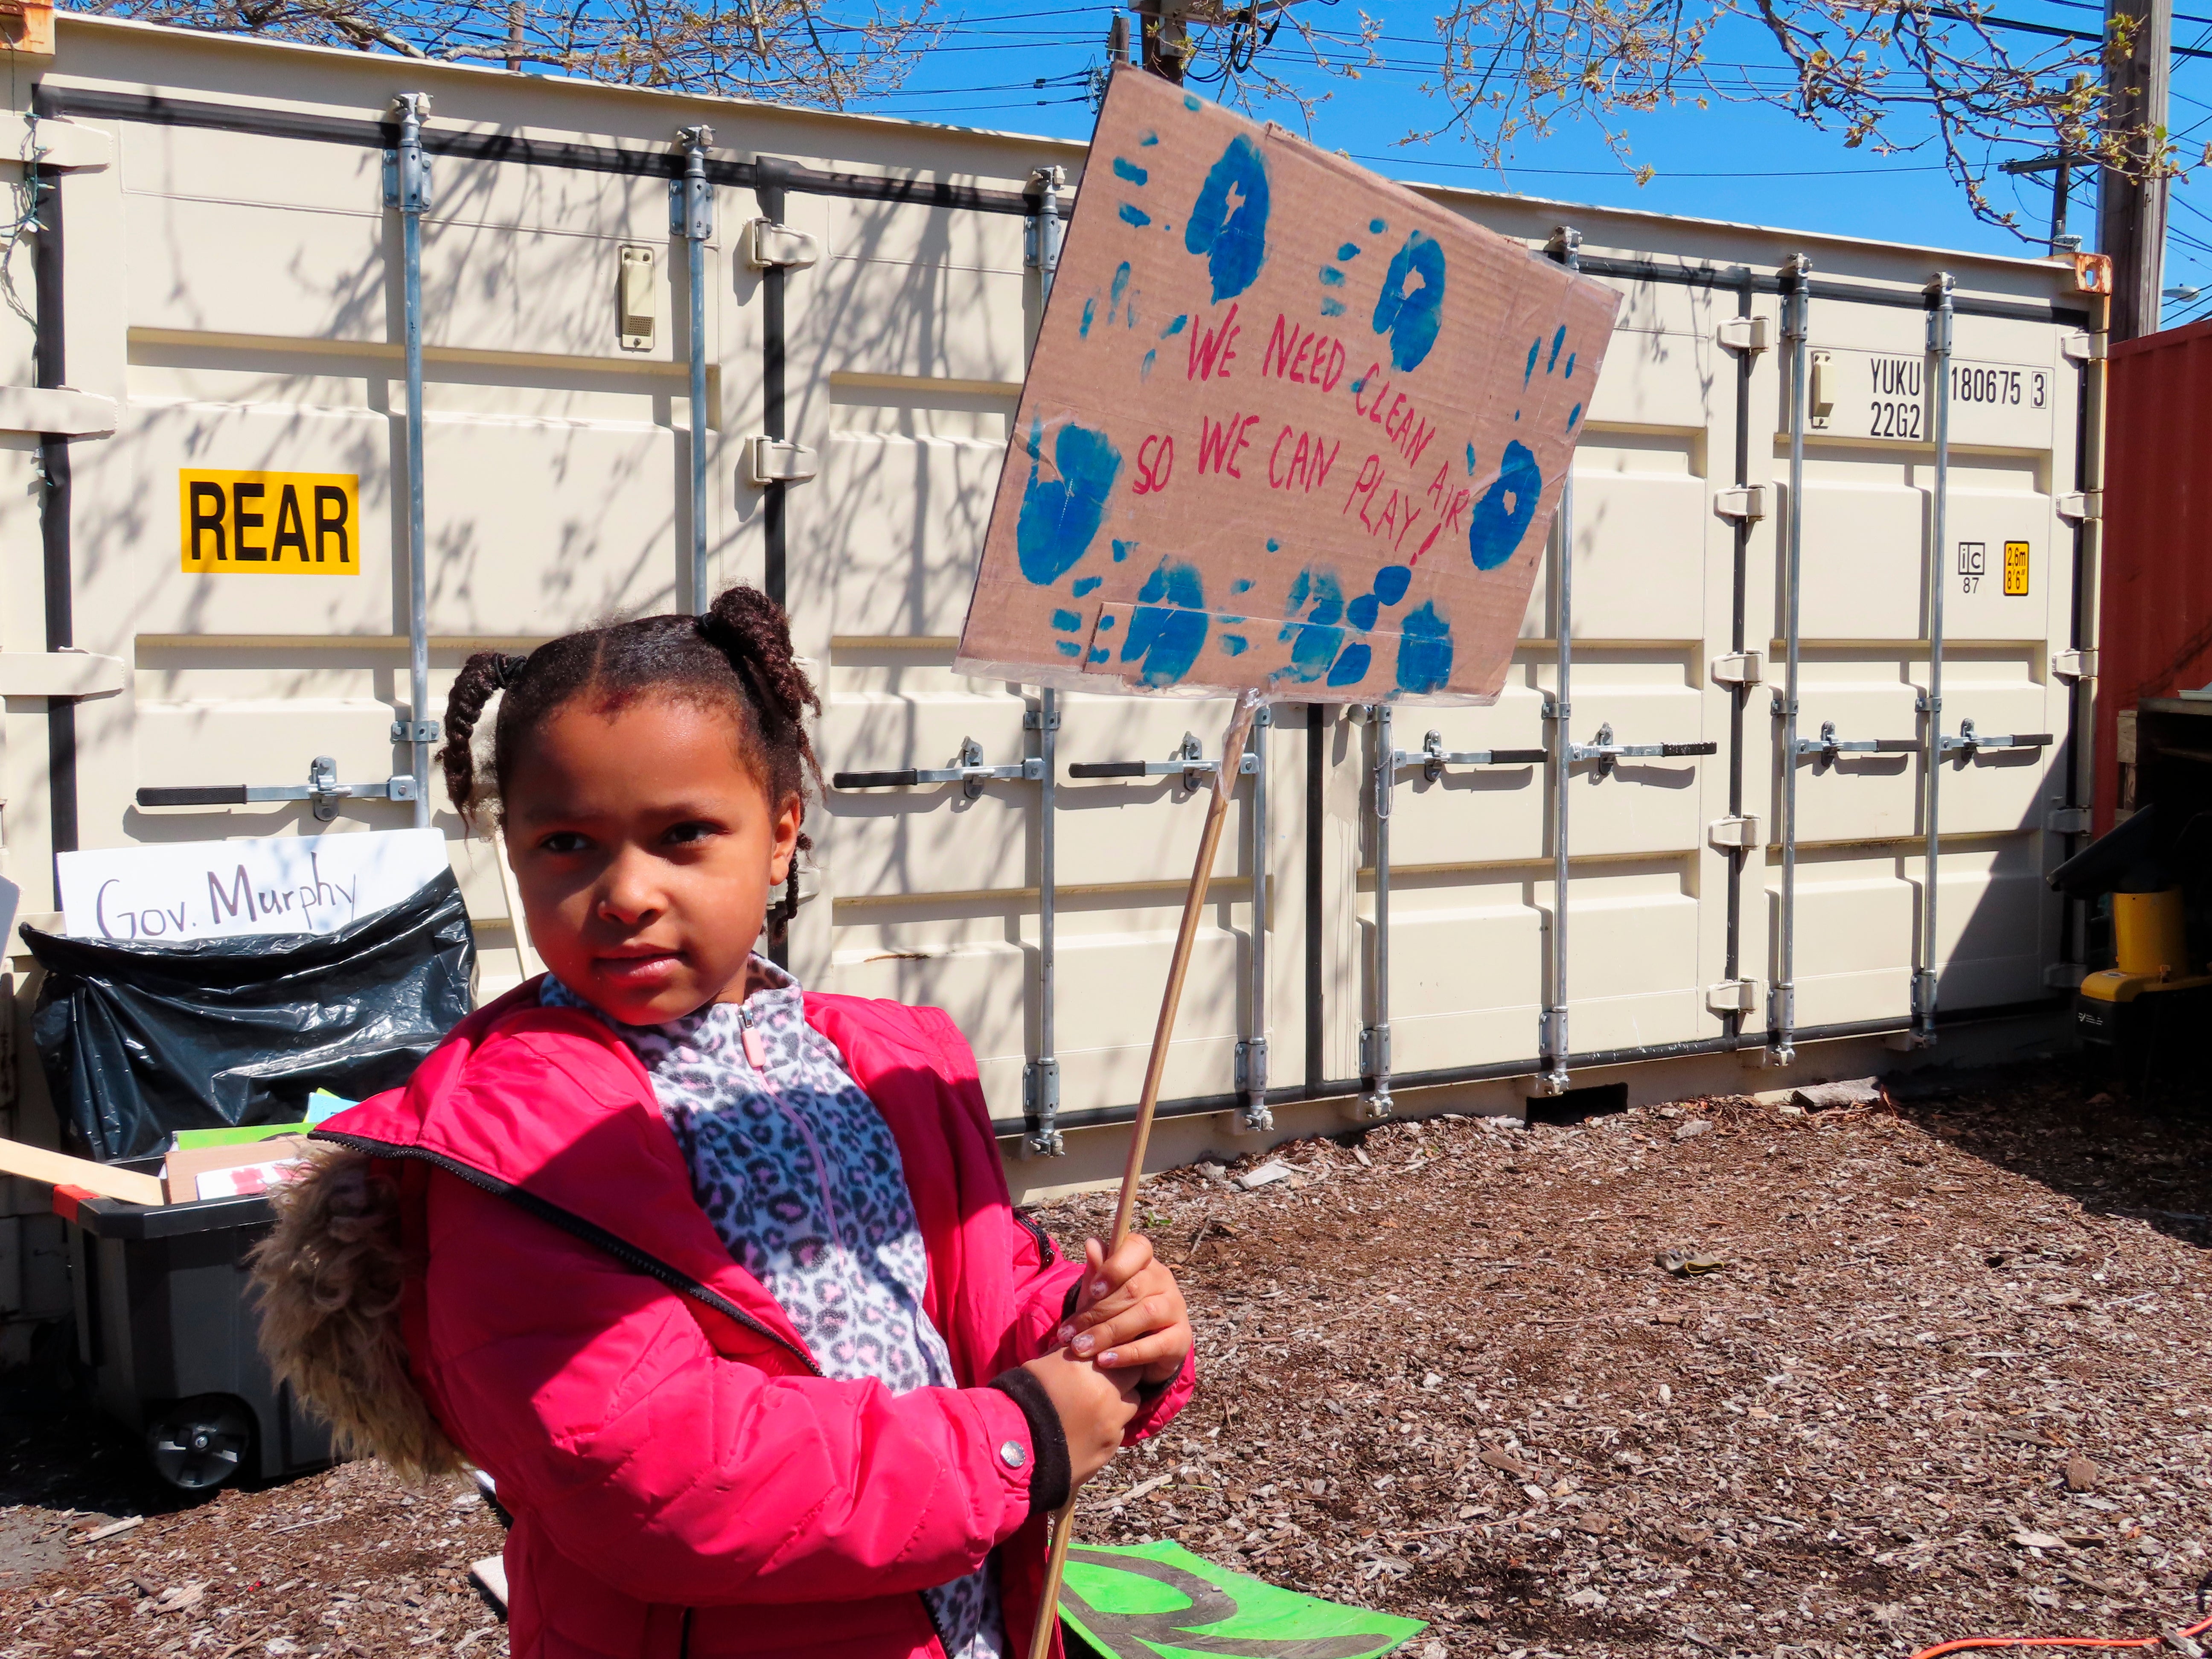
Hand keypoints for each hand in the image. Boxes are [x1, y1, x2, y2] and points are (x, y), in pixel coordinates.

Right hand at [1022, 1350, 1138, 1486]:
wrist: (1017, 1446)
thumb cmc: (1027, 1397)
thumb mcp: (1045, 1363)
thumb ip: (1069, 1351)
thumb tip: (1080, 1341)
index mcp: (1093, 1368)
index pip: (1124, 1354)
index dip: (1116, 1359)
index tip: (1108, 1361)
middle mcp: (1110, 1394)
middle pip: (1134, 1381)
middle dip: (1122, 1381)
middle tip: (1103, 1385)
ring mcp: (1113, 1425)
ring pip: (1130, 1408)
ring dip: (1118, 1406)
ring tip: (1094, 1409)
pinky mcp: (1109, 1449)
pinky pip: (1118, 1434)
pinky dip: (1108, 1430)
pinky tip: (1087, 1431)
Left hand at [1056, 1234, 1192, 1386]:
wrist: (1139, 1353)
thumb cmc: (1115, 1313)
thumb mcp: (1099, 1294)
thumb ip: (1096, 1271)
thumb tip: (1091, 1243)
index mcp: (1145, 1262)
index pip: (1138, 1248)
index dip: (1115, 1267)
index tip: (1093, 1289)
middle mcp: (1165, 1281)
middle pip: (1134, 1288)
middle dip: (1097, 1312)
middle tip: (1069, 1334)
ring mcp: (1176, 1308)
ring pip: (1145, 1314)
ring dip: (1108, 1333)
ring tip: (1081, 1348)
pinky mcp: (1181, 1338)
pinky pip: (1157, 1344)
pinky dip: (1127, 1354)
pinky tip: (1104, 1360)